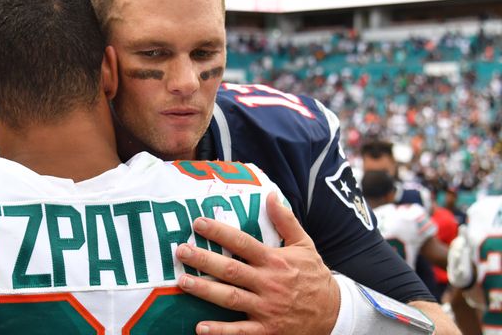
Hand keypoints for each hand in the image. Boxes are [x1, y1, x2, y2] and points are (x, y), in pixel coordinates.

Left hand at [175, 192, 339, 334]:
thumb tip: (270, 195)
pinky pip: (241, 332)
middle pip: (232, 270)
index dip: (220, 232)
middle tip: (181, 251)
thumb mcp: (305, 245)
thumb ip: (286, 221)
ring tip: (182, 282)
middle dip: (204, 260)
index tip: (198, 223)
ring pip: (231, 299)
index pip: (243, 243)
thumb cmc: (314, 276)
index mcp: (274, 261)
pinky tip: (200, 328)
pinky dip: (221, 331)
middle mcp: (268, 283)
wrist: (335, 314)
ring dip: (205, 291)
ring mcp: (267, 308)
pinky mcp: (267, 331)